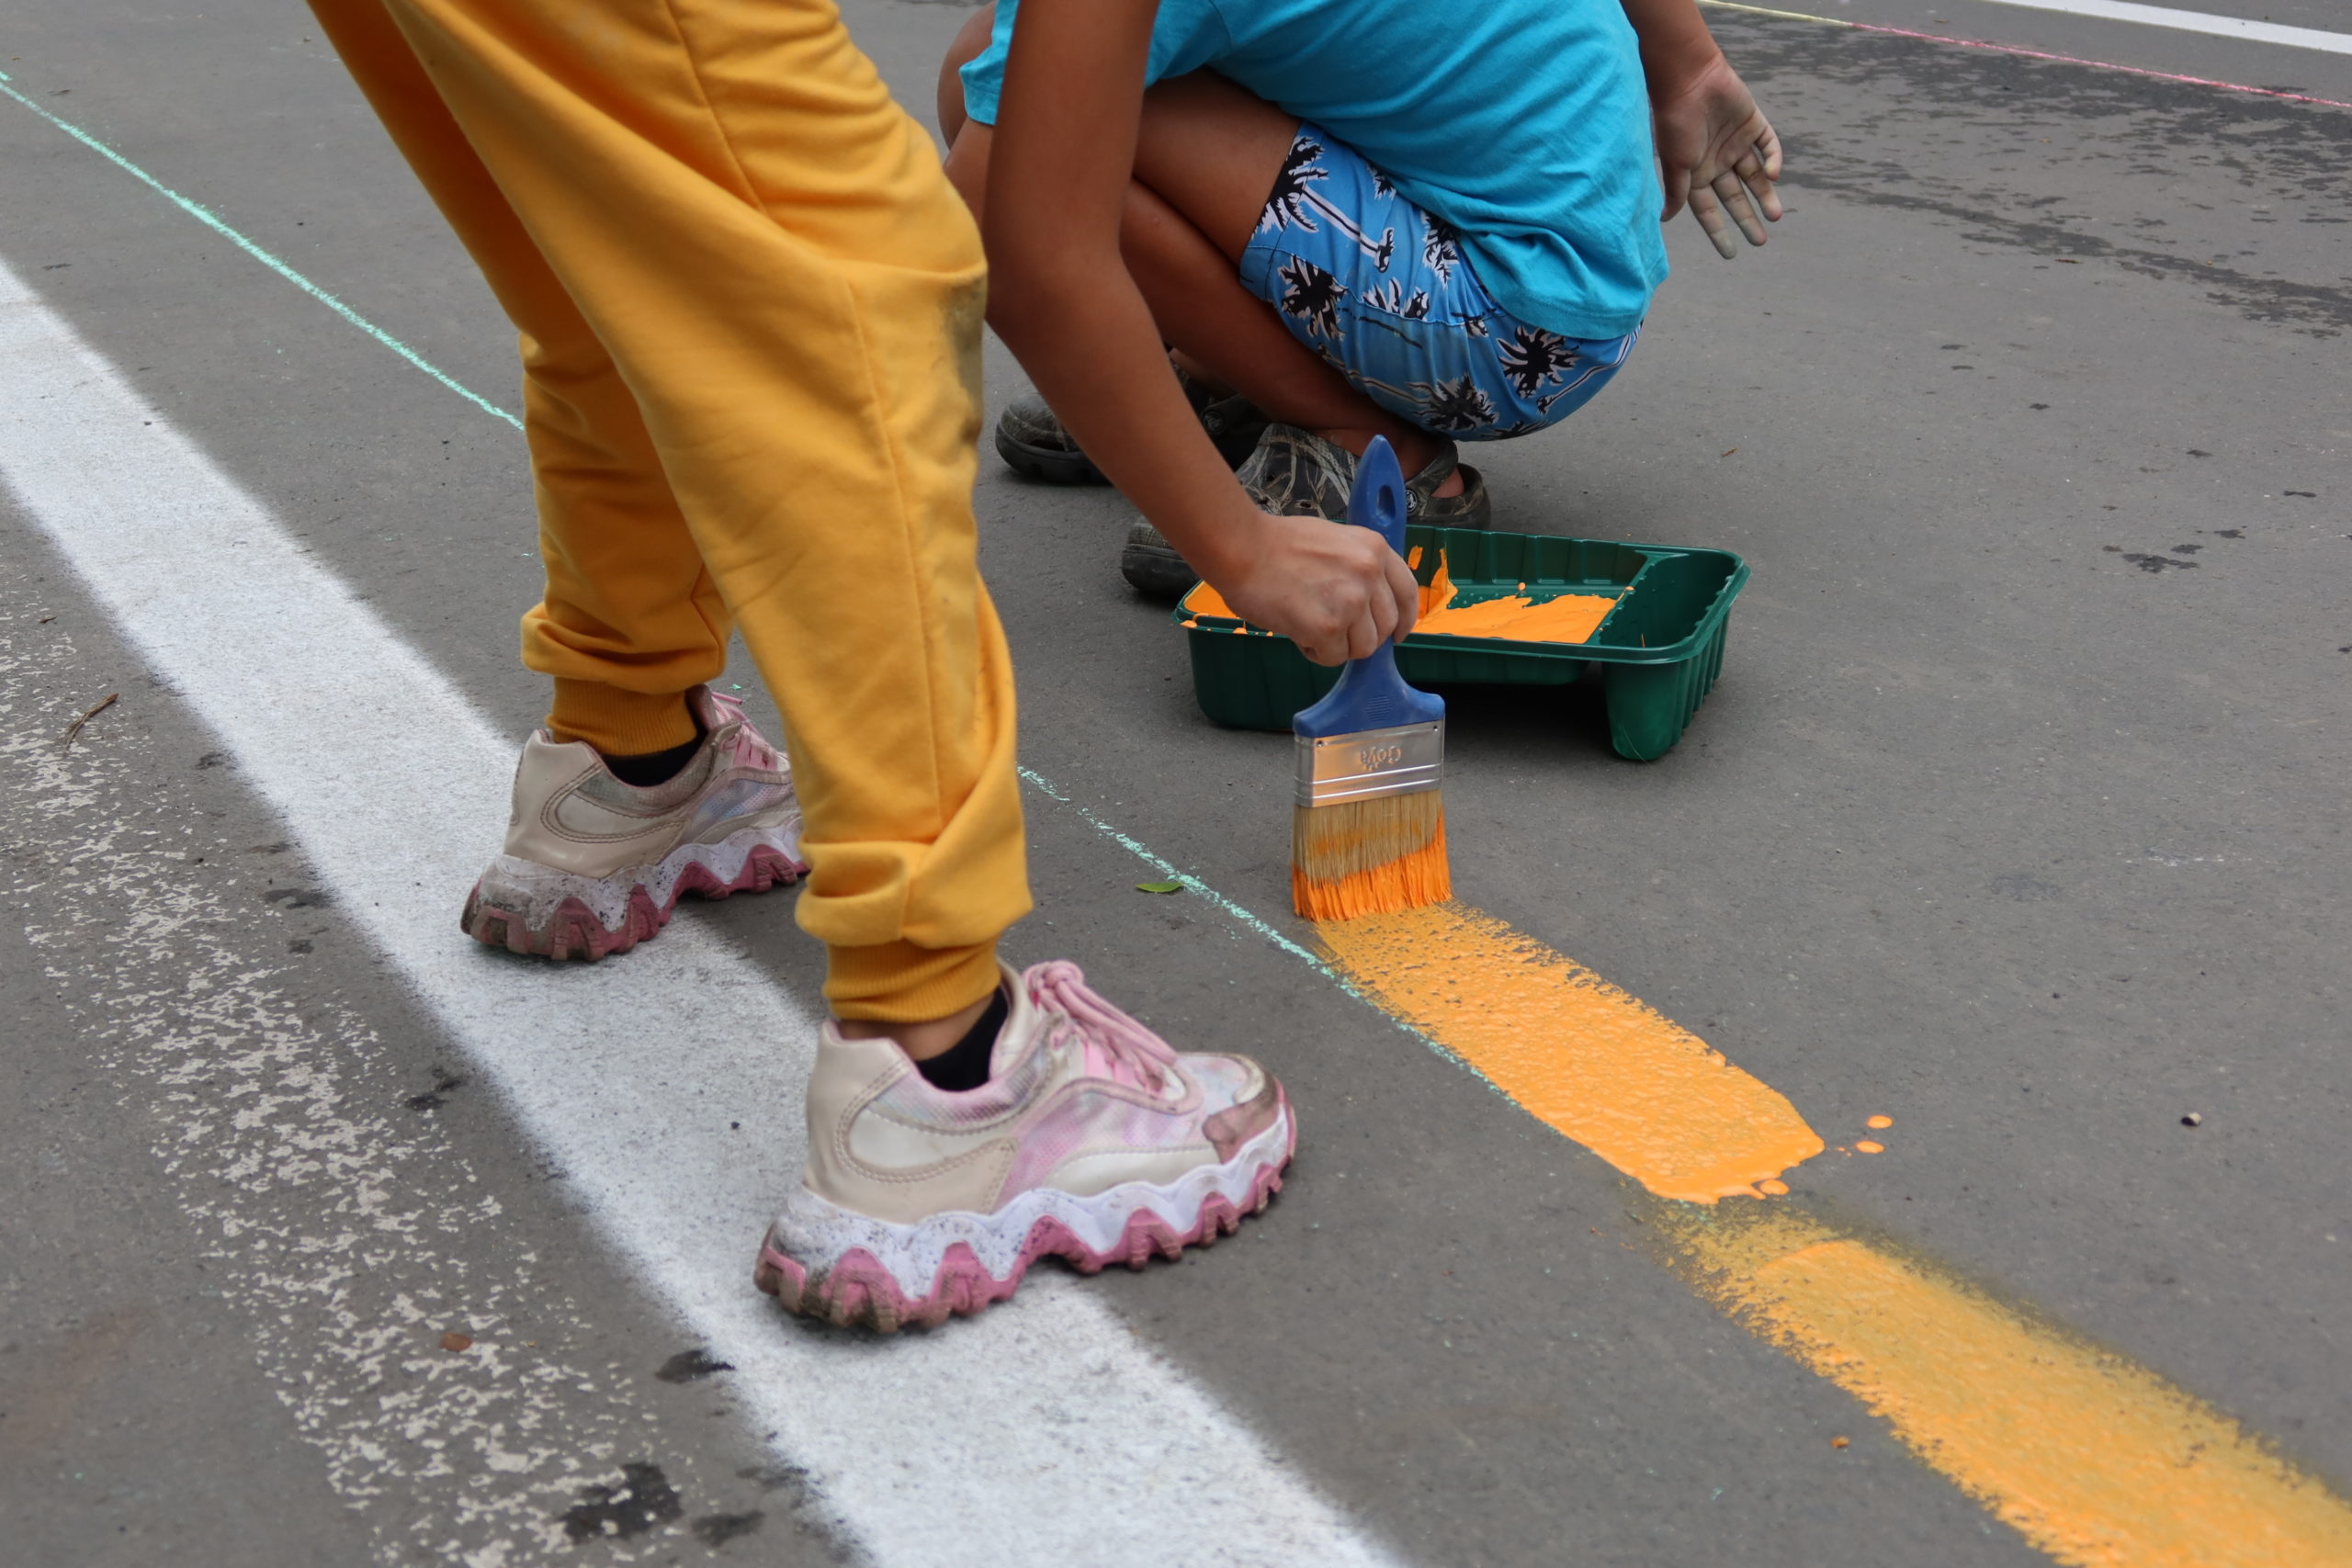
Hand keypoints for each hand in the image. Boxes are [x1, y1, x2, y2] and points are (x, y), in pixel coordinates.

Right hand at [1213, 511, 1420, 666]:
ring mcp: (1351, 601)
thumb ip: (1358, 567)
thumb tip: (1368, 602)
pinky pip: (1333, 657)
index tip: (1397, 634)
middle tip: (1333, 630)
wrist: (1243, 549)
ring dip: (1337, 646)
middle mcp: (1369, 573)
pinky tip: (1297, 632)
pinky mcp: (1327, 626)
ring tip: (1309, 626)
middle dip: (1361, 636)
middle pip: (1385, 627)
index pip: (1407, 592)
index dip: (1404, 620)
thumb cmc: (1277, 544)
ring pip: (1362, 648)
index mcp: (1374, 549)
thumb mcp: (1334, 540)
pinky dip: (1315, 652)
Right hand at [1651, 54, 1782, 257]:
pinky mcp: (1753, 124)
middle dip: (1747, 218)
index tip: (1731, 255)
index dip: (1719, 232)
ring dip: (1765, 195)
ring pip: (1755, 176)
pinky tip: (1773, 175)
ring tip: (1775, 215)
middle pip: (1735, 197)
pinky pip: (1768, 146)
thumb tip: (1665, 220)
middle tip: (1761, 241)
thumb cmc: (1677, 124)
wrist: (1690, 80)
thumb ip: (1677, 192)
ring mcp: (1735, 144)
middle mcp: (1716, 162)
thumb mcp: (1676, 164)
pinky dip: (1773, 160)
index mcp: (1695, 175)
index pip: (1709, 210)